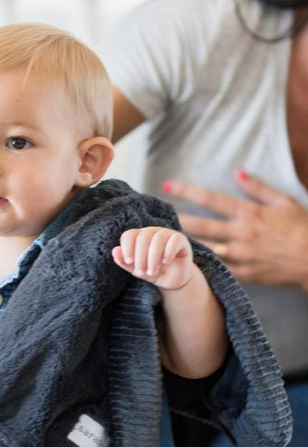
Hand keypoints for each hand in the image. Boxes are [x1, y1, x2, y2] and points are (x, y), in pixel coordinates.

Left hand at [112, 227, 192, 289]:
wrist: (171, 280)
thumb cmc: (151, 272)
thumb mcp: (136, 270)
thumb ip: (124, 262)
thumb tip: (115, 251)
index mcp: (138, 237)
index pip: (129, 235)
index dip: (127, 247)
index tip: (128, 262)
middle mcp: (152, 232)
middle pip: (142, 238)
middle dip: (140, 257)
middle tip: (141, 272)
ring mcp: (167, 234)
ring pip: (158, 239)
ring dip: (153, 258)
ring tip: (152, 272)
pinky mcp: (180, 239)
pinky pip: (174, 240)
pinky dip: (168, 252)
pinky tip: (166, 262)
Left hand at [164, 172, 307, 289]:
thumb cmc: (302, 228)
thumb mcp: (283, 202)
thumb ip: (258, 188)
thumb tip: (238, 172)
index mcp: (248, 213)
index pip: (211, 199)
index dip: (187, 191)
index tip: (168, 186)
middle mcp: (240, 233)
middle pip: (200, 226)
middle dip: (175, 220)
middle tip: (153, 218)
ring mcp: (240, 255)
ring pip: (204, 249)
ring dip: (182, 245)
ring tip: (160, 241)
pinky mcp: (243, 273)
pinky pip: (217, 269)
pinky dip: (201, 265)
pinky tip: (182, 263)